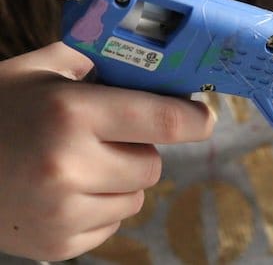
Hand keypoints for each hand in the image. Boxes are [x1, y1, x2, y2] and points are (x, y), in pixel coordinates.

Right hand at [0, 42, 214, 260]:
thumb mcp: (38, 71)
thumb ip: (94, 60)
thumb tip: (148, 62)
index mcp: (71, 113)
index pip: (164, 120)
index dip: (195, 119)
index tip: (205, 117)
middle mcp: (70, 165)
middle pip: (153, 164)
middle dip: (140, 149)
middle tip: (106, 137)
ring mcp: (63, 211)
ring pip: (136, 197)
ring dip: (121, 181)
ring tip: (78, 164)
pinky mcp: (58, 243)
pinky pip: (113, 223)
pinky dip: (101, 207)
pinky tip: (66, 191)